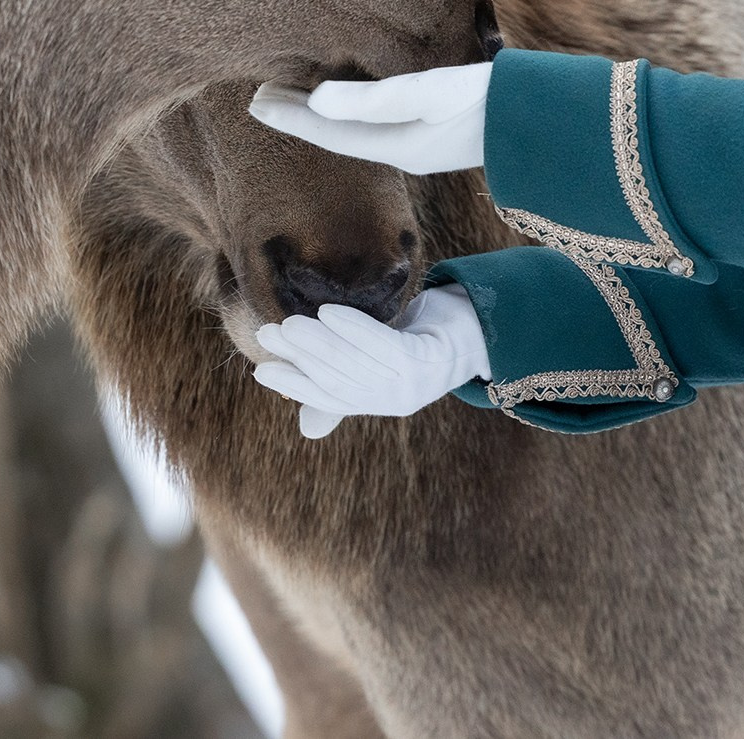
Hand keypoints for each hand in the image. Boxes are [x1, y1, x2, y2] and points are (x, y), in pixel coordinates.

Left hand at [248, 61, 490, 175]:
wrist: (559, 119)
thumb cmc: (496, 101)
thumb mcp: (433, 95)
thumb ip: (373, 100)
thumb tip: (316, 101)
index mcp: (399, 146)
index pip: (328, 131)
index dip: (289, 116)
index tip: (252, 99)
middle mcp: (409, 147)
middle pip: (339, 132)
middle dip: (302, 114)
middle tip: (262, 95)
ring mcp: (429, 140)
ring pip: (362, 126)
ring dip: (329, 111)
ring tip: (301, 90)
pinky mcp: (449, 126)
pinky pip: (388, 119)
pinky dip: (362, 106)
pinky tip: (365, 91)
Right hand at [251, 284, 491, 437]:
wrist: (480, 323)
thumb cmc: (423, 337)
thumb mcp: (382, 358)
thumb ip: (346, 383)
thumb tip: (306, 429)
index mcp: (381, 400)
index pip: (330, 398)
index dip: (296, 387)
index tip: (262, 371)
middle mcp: (397, 399)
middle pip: (339, 380)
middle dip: (300, 359)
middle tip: (268, 334)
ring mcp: (414, 384)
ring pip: (356, 364)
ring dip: (319, 344)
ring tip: (290, 324)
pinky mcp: (427, 360)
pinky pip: (384, 346)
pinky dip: (354, 330)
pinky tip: (329, 313)